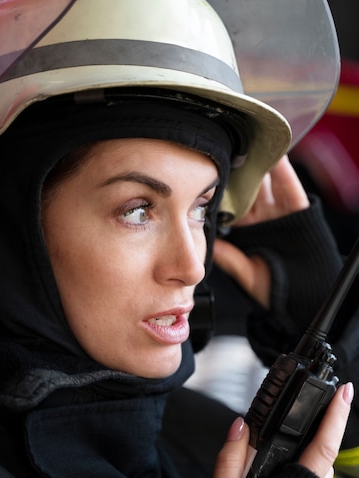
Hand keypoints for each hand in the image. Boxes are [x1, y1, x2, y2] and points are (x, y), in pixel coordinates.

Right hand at [207, 383, 352, 477]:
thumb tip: (241, 425)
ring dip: (304, 457)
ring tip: (281, 452)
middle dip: (314, 434)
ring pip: (316, 473)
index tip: (345, 391)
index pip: (324, 444)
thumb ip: (231, 456)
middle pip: (320, 457)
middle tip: (303, 414)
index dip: (336, 416)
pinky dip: (301, 475)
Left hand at [213, 155, 308, 307]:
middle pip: (249, 189)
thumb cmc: (273, 288)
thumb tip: (209, 244)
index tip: (210, 174)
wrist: (301, 296)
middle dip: (239, 172)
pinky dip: (284, 172)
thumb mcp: (245, 272)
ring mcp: (280, 214)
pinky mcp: (298, 212)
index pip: (231, 205)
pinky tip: (275, 157)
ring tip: (249, 148)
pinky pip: (290, 188)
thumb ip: (229, 257)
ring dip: (260, 167)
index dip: (223, 190)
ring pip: (268, 184)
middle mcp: (262, 219)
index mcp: (247, 231)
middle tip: (227, 151)